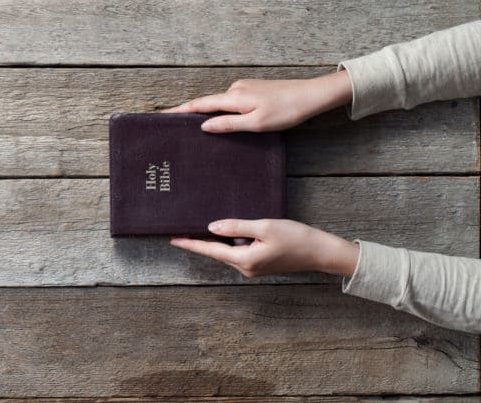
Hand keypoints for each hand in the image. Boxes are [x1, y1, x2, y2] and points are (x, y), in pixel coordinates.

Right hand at [162, 70, 352, 132]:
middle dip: (191, 114)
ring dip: (210, 114)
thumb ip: (228, 124)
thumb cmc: (286, 112)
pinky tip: (225, 121)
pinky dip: (224, 111)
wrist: (311, 96)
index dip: (180, 111)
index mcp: (233, 98)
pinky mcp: (253, 90)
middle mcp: (235, 89)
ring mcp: (244, 88)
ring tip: (199, 130)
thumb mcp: (255, 124)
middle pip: (208, 104)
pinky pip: (231, 103)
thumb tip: (203, 126)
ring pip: (221, 104)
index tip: (162, 115)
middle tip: (175, 127)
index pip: (200, 105)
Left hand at [170, 219, 358, 277]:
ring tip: (203, 225)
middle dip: (201, 241)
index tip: (173, 240)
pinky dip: (231, 242)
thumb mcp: (264, 226)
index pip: (211, 250)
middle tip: (182, 228)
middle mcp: (245, 268)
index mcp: (244, 259)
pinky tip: (230, 230)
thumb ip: (237, 226)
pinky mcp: (260, 264)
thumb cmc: (296, 237)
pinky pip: (239, 251)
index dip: (191, 244)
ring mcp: (252, 268)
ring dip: (217, 240)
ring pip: (228, 251)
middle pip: (217, 252)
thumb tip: (211, 227)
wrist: (320, 252)